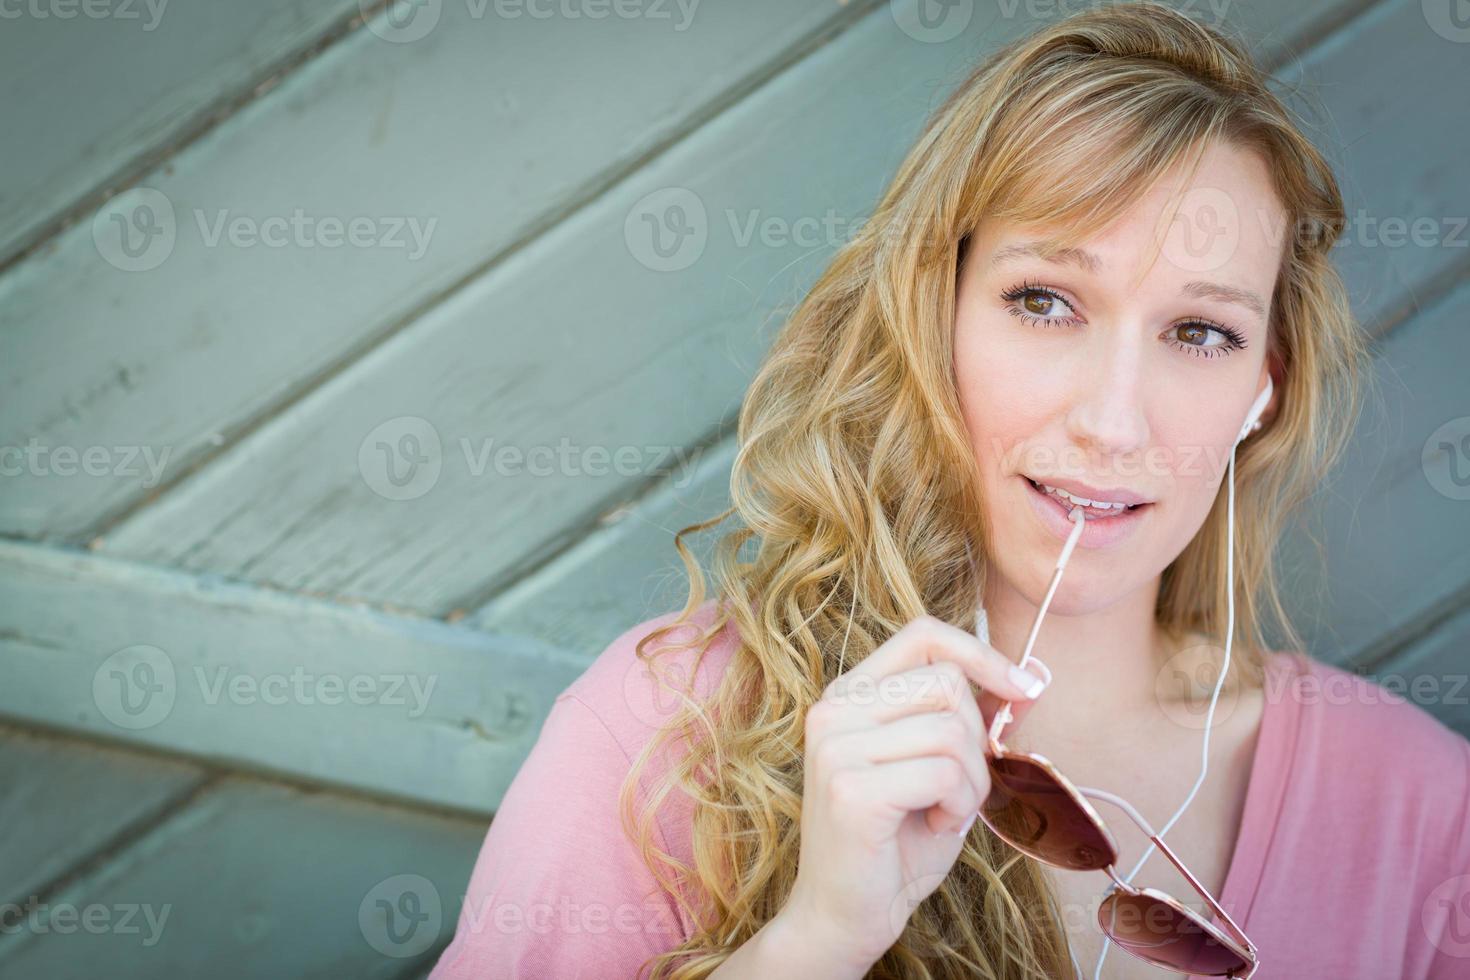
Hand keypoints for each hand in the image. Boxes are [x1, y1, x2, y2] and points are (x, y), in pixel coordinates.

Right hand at [779, 615, 1049, 972]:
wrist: (846, 915)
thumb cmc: (896, 843)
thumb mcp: (939, 768)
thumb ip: (970, 721)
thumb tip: (1028, 682)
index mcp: (848, 695)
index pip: (922, 636)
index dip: (980, 653)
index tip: (1022, 687)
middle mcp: (832, 710)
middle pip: (946, 683)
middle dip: (976, 739)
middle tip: (958, 788)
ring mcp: (835, 745)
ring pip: (950, 729)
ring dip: (971, 780)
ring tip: (944, 810)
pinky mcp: (850, 786)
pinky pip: (944, 771)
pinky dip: (959, 804)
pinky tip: (935, 824)